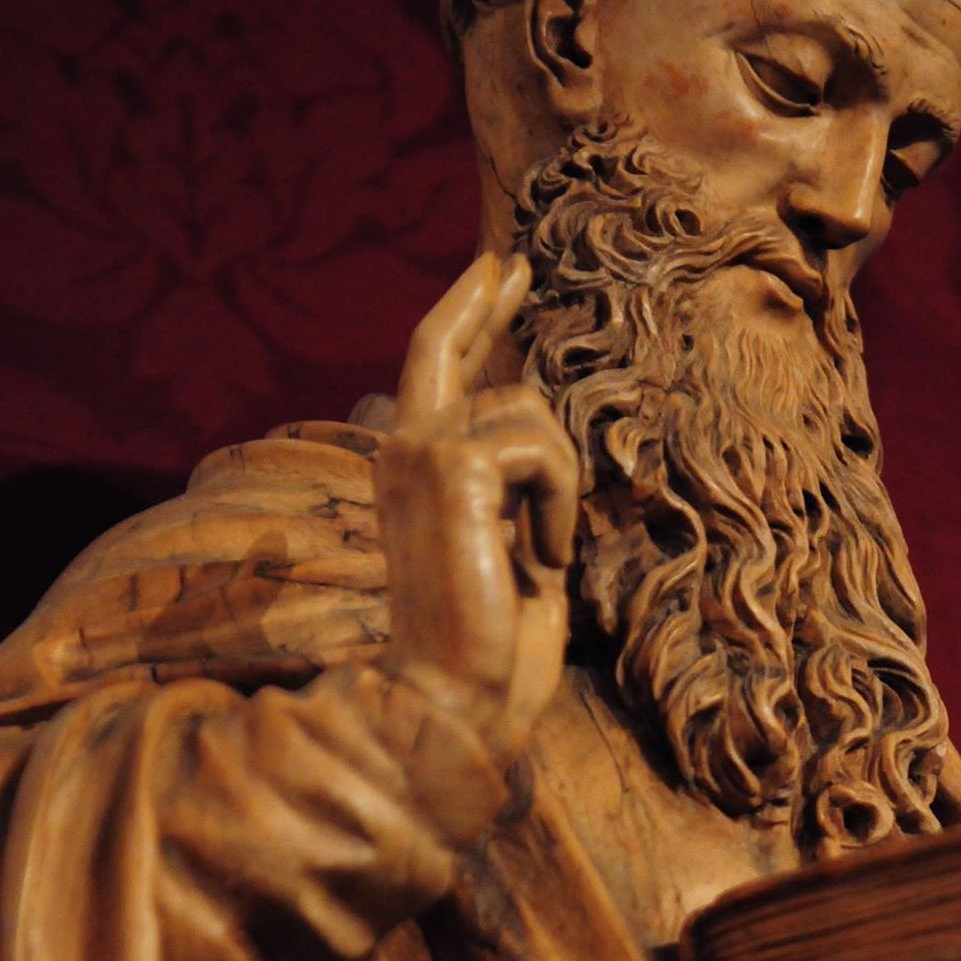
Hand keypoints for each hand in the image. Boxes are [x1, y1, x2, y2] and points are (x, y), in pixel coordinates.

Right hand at [374, 252, 578, 765]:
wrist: (455, 698)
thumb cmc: (491, 644)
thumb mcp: (509, 544)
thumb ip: (511, 485)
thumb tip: (535, 433)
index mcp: (411, 472)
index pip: (435, 370)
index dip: (465, 314)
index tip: (497, 271)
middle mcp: (400, 451)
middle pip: (444, 346)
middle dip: (482, 298)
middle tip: (515, 262)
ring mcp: (417, 453)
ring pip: (526, 412)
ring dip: (560, 485)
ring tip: (542, 553)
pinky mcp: (450, 466)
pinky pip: (540, 448)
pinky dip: (560, 506)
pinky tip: (541, 559)